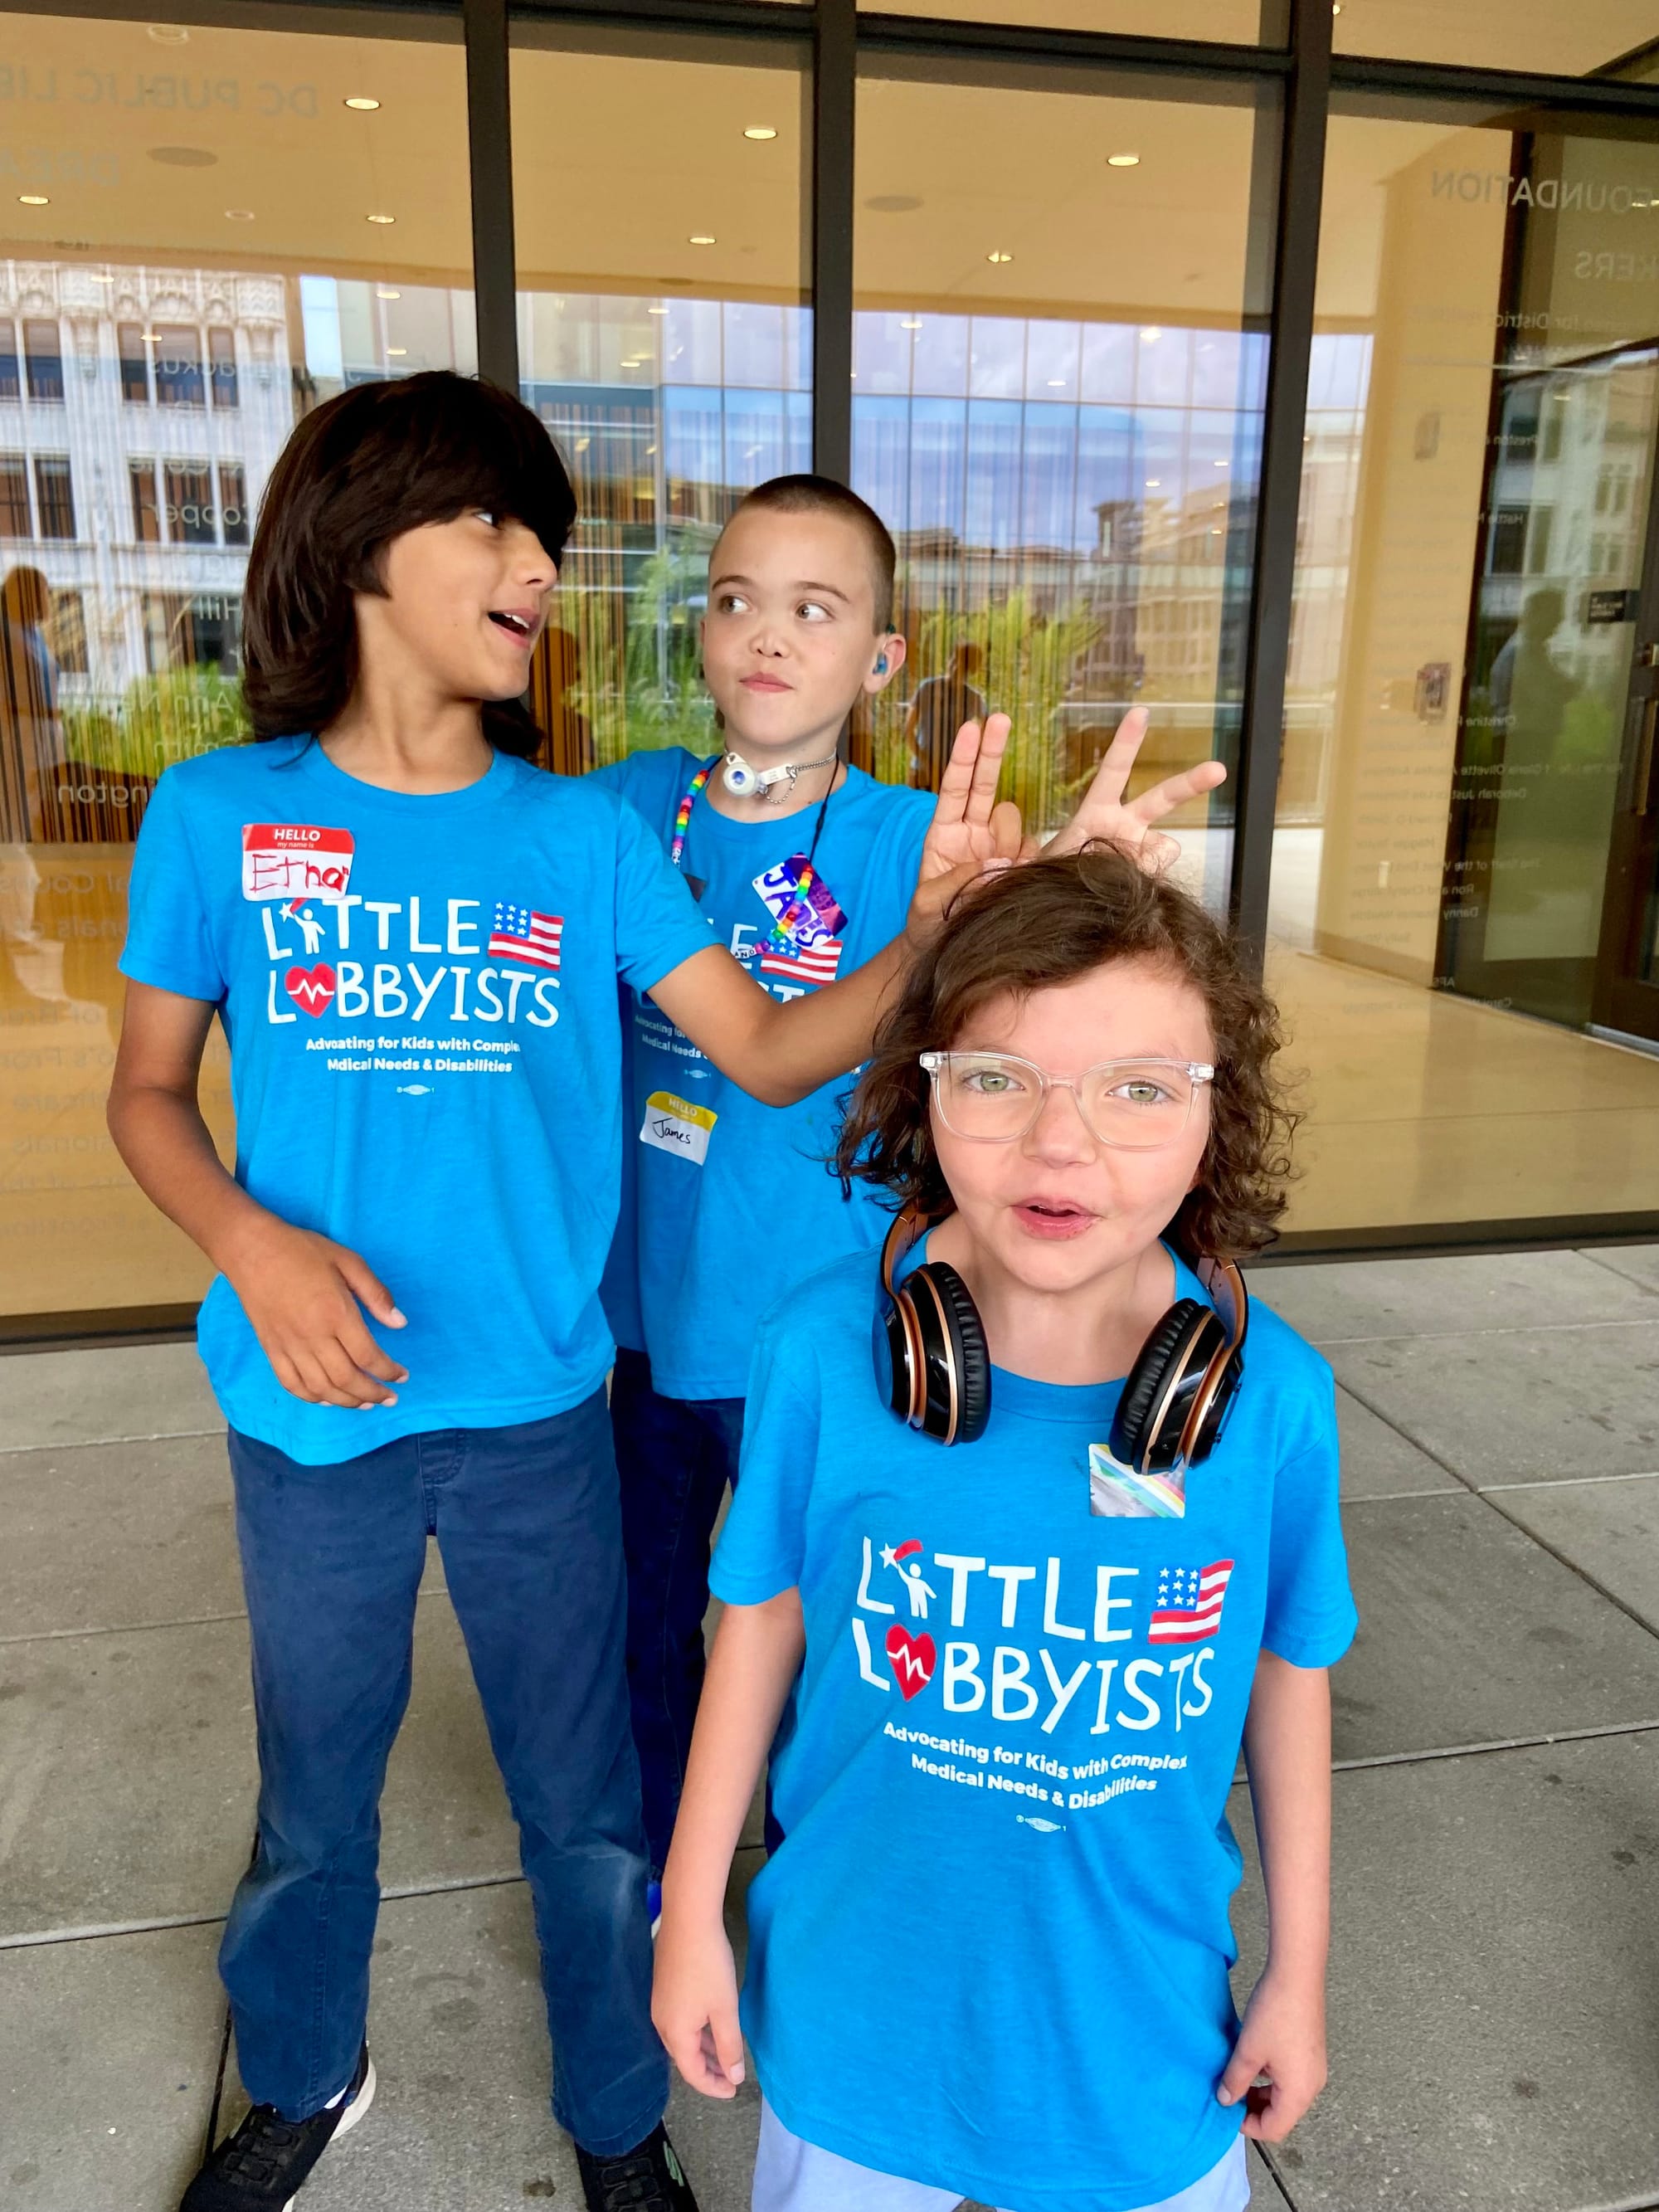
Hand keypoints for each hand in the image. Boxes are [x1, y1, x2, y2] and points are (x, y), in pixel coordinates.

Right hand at [224, 1215, 408, 1409]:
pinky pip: (291, 1384)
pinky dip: (311, 1398)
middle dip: (373, 1394)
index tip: (403, 1376)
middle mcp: (313, 1336)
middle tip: (389, 1398)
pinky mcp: (271, 1349)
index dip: (388, 1371)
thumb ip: (376, 1293)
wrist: (252, 1250)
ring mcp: (289, 1346)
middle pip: (347, 1379)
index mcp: (336, 1313)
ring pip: (320, 1388)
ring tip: (365, 1403)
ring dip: (346, 1402)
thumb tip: (400, 1323)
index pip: (368, 1355)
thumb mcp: (348, 1260)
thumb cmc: (303, 1251)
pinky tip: (327, 1400)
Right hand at [652, 1911, 745, 2099]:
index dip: (713, 2086)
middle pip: (684, 2058)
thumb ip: (729, 2047)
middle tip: (731, 2077)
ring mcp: (660, 2004)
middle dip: (708, 2070)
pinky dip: (697, 2032)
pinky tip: (711, 2026)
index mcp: (674, 2033)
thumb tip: (734, 2077)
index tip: (734, 2091)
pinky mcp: (663, 1987)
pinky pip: (680, 2022)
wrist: (688, 1920)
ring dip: (703, 2051)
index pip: (692, 2073)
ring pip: (682, 2039)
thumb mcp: (725, 2010)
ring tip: (725, 2056)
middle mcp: (661, 2023)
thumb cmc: (709, 1966)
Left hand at [906, 714, 1027, 944]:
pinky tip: (1013, 875)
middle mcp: (972, 833)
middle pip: (984, 783)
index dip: (965, 758)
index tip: (972, 727)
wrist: (944, 951)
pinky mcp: (1019, 865)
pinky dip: (1025, 859)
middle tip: (1001, 718)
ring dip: (1007, 837)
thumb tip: (998, 863)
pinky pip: (1030, 849)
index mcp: (943, 833)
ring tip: (996, 869)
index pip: (955, 788)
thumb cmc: (928, 926)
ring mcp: (997, 847)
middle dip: (992, 751)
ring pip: (1013, 819)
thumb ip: (958, 882)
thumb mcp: (930, 905)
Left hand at [1046, 707, 1225, 872]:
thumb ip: (1084, 853)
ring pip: (1167, 846)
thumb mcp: (1054, 858)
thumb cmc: (1049, 875)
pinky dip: (1144, 883)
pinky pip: (1157, 875)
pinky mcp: (1146, 877)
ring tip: (1113, 875)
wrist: (1056, 908)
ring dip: (1147, 859)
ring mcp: (1138, 852)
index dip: (1127, 741)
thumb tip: (1138, 857)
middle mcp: (1124, 826)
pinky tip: (1121, 890)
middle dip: (1191, 783)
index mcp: (1096, 812)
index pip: (1114, 770)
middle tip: (1218, 770)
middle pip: (1163, 798)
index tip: (1141, 712)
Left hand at [1217, 1968, 1326, 2141]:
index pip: (1274, 2128)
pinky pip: (1290, 2077)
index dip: (1248, 2125)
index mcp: (1299, 2093)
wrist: (1297, 1975)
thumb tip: (1225, 2100)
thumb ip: (1235, 2080)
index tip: (1227, 2111)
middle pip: (1282, 2114)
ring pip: (1284, 2094)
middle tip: (1229, 2093)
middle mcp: (1312, 2085)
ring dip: (1261, 2091)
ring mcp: (1314, 2068)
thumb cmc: (1275, 2014)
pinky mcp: (1311, 2052)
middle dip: (1254, 2108)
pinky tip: (1253, 2058)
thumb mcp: (1248, 2051)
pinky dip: (1270, 2076)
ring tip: (1237, 2074)